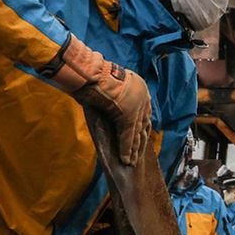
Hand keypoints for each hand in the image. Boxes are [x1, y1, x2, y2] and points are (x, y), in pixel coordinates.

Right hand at [52, 35, 151, 165]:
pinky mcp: (127, 118)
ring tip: (131, 161)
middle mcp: (142, 97)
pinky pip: (127, 137)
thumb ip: (115, 92)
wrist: (90, 73)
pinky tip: (126, 160)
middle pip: (143, 124)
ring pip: (137, 133)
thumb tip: (111, 100)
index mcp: (139, 86)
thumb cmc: (93, 75)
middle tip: (139, 154)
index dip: (142, 126)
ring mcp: (136, 108)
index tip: (142, 137)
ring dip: (134, 149)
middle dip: (140, 141)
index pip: (144, 111)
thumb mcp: (110, 83)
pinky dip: (126, 150)